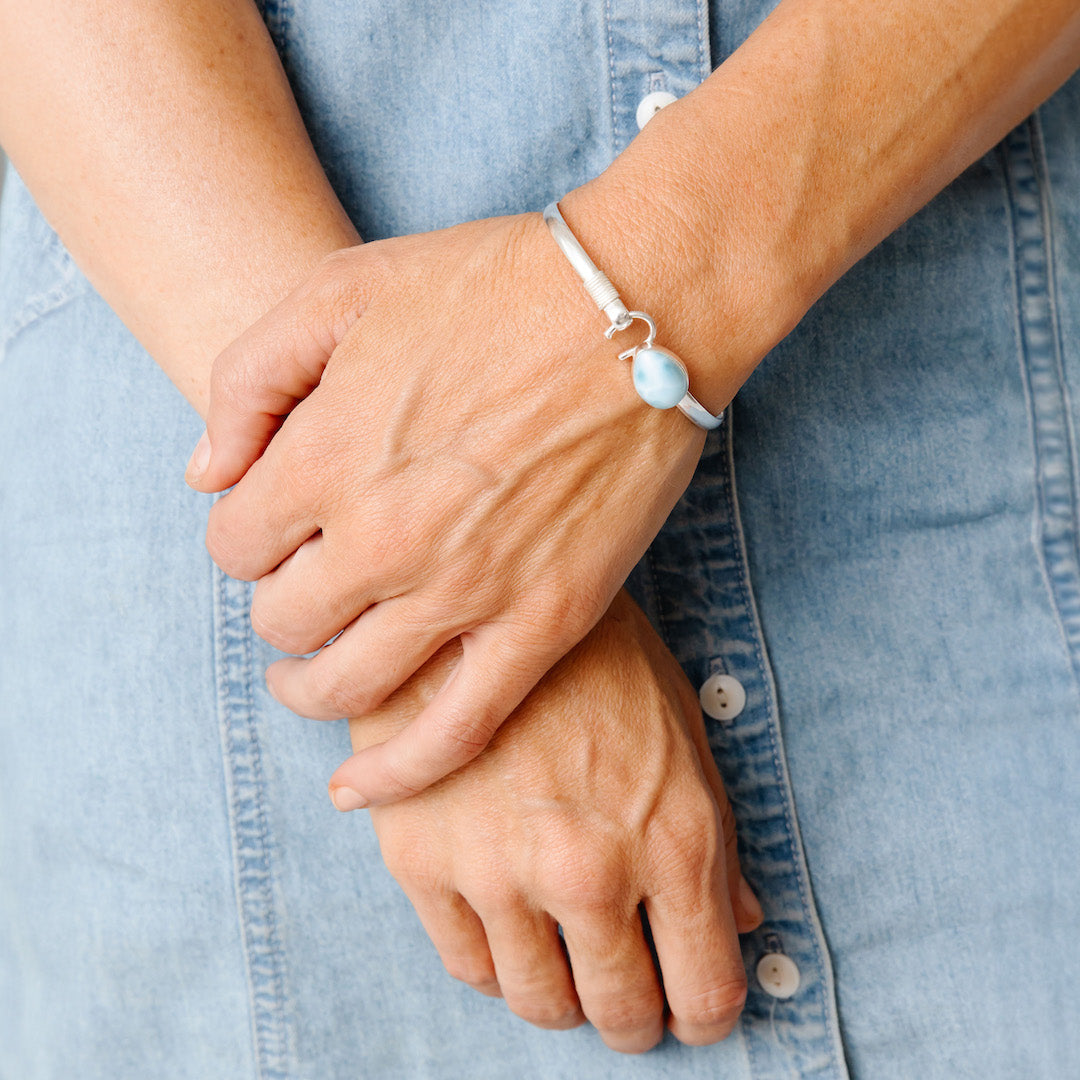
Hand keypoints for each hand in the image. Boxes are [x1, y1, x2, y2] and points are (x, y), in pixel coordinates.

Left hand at [189, 196, 721, 804]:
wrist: (641, 311)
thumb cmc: (493, 285)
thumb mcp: (341, 287)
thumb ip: (247, 379)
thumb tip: (202, 474)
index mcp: (326, 455)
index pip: (233, 545)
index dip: (248, 537)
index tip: (280, 526)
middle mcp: (383, 537)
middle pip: (282, 619)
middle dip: (280, 604)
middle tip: (307, 584)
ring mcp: (465, 591)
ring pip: (345, 687)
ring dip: (310, 689)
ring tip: (312, 677)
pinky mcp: (541, 624)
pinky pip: (453, 732)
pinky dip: (398, 773)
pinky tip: (359, 790)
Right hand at [342, 589, 762, 1053]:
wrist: (481, 599)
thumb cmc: (591, 656)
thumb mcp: (679, 731)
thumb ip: (715, 839)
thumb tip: (744, 919)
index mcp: (672, 841)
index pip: (705, 993)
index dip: (703, 1014)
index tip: (690, 1009)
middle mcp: (589, 872)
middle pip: (619, 1013)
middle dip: (632, 1018)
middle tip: (627, 1000)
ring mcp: (500, 873)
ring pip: (537, 1002)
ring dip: (560, 997)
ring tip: (566, 963)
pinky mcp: (423, 862)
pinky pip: (467, 966)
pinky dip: (496, 964)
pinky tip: (510, 928)